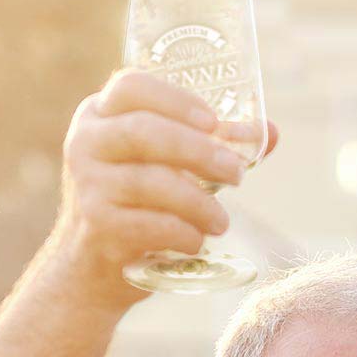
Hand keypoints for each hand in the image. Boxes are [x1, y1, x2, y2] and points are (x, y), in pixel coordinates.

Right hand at [48, 72, 278, 301]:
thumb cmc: (138, 209)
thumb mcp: (166, 169)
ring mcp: (88, 184)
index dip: (176, 100)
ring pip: (152, 181)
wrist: (92, 270)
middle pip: (146, 131)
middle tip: (237, 174)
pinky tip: (197, 242)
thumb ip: (212, 147)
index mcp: (100, 116)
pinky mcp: (98, 226)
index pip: (132, 86)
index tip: (213, 121)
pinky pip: (152, 225)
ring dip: (199, 203)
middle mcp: (86, 143)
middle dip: (200, 152)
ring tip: (222, 223)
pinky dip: (184, 234)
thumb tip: (270, 131)